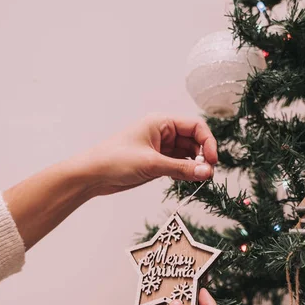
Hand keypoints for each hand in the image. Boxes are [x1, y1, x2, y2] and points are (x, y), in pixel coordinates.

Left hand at [66, 114, 217, 197]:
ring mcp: (160, 148)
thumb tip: (207, 172)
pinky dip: (184, 172)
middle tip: (207, 175)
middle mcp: (162, 133)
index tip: (212, 161)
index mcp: (161, 122)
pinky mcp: (155, 163)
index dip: (208, 142)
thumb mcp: (152, 164)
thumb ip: (181, 169)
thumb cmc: (115, 161)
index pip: (195, 127)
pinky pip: (177, 165)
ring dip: (194, 166)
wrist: (92, 175)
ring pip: (187, 155)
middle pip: (194, 141)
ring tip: (197, 180)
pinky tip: (186, 181)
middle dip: (203, 156)